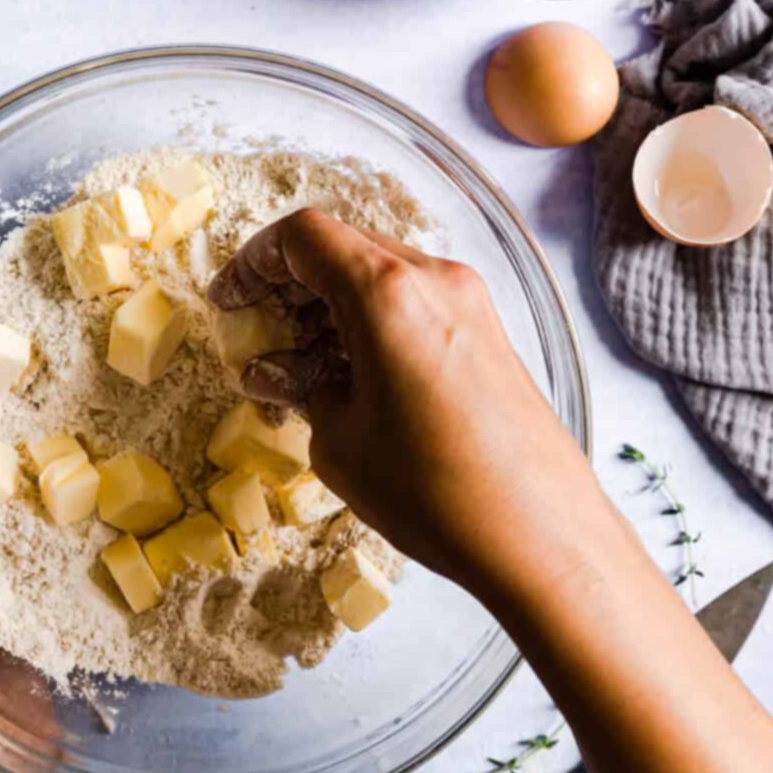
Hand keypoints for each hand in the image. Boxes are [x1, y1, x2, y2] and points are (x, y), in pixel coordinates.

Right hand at [208, 208, 602, 605]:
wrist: (542, 535)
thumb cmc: (435, 492)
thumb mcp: (340, 442)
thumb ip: (300, 388)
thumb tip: (276, 371)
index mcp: (386, 292)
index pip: (303, 236)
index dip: (254, 263)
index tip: (230, 303)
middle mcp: (433, 278)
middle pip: (343, 246)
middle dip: (290, 285)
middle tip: (258, 336)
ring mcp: (468, 302)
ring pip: (379, 273)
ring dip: (330, 305)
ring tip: (300, 368)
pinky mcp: (488, 333)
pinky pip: (413, 302)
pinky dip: (371, 322)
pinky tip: (350, 378)